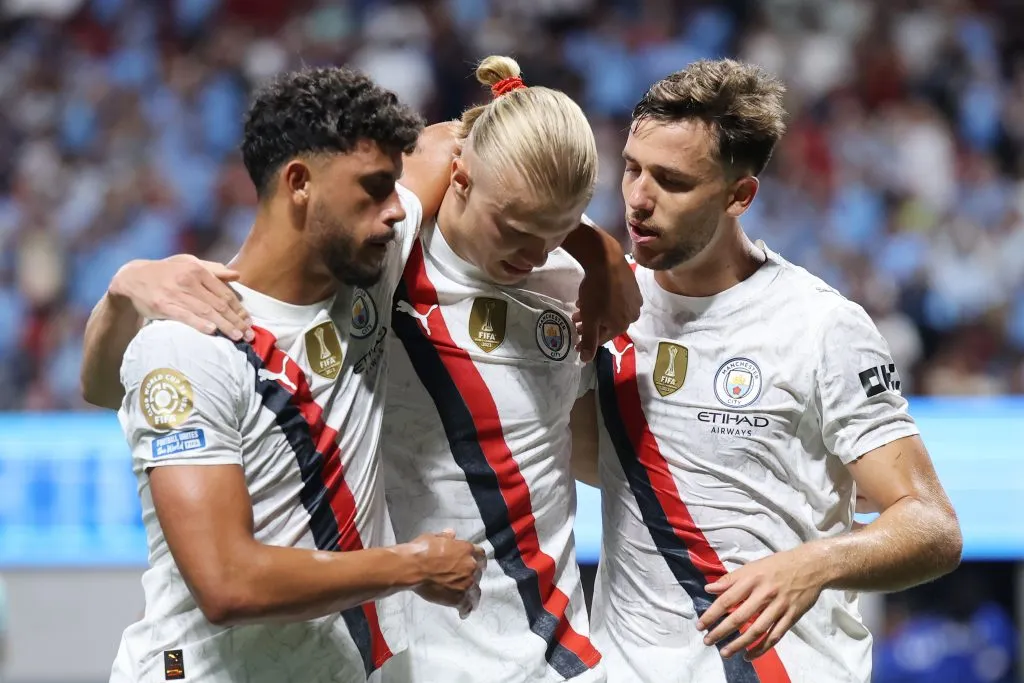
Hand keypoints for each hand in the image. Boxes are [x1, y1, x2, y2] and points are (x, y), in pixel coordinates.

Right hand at [109, 255, 252, 341]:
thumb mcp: (188, 262)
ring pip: (206, 311)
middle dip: (236, 321)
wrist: (132, 277)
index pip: (224, 293)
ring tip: (238, 337)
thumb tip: (237, 275)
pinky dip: (199, 324)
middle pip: (219, 304)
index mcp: (197, 270)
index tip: (248, 321)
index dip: (239, 309)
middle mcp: (188, 281)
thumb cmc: (165, 271)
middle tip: (250, 335)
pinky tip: (212, 331)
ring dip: (224, 326)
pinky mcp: (163, 306)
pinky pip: (185, 316)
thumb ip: (213, 269)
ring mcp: (176, 294)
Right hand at [407, 529, 485, 618]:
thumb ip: (446, 538)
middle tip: (467, 582)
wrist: (413, 568)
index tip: (476, 565)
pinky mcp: (459, 598)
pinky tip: (463, 613)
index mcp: (467, 550)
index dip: (478, 561)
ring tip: (470, 602)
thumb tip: (451, 533)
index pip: (481, 556)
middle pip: (478, 574)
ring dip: (472, 596)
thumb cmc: (422, 550)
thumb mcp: (434, 538)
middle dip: (473, 578)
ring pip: (476, 592)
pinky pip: (467, 605)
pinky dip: (465, 609)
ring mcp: (467, 583)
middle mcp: (471, 566)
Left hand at [572, 244, 640, 362]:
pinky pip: (616, 300)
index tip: (575, 341)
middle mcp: (632, 315)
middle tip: (575, 320)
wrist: (606, 260)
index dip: (587, 341)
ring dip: (595, 313)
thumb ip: (588, 340)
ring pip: (611, 312)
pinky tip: (592, 296)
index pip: (602, 338)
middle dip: (590, 325)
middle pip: (606, 325)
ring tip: (580, 307)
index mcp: (622, 325)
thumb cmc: (596, 292)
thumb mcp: (590, 318)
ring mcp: (634, 300)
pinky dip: (604, 302)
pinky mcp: (633, 287)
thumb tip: (586, 361)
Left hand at [696, 548, 825, 659]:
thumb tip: (709, 589)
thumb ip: (731, 579)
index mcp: (752, 579)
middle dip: (721, 631)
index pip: (727, 599)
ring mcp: (779, 607)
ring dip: (739, 644)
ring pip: (757, 630)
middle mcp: (765, 594)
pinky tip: (749, 655)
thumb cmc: (778, 565)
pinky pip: (775, 636)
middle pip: (740, 617)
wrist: (811, 566)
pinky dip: (761, 648)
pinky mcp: (791, 617)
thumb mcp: (753, 566)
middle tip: (708, 641)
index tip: (700, 625)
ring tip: (724, 653)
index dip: (712, 614)